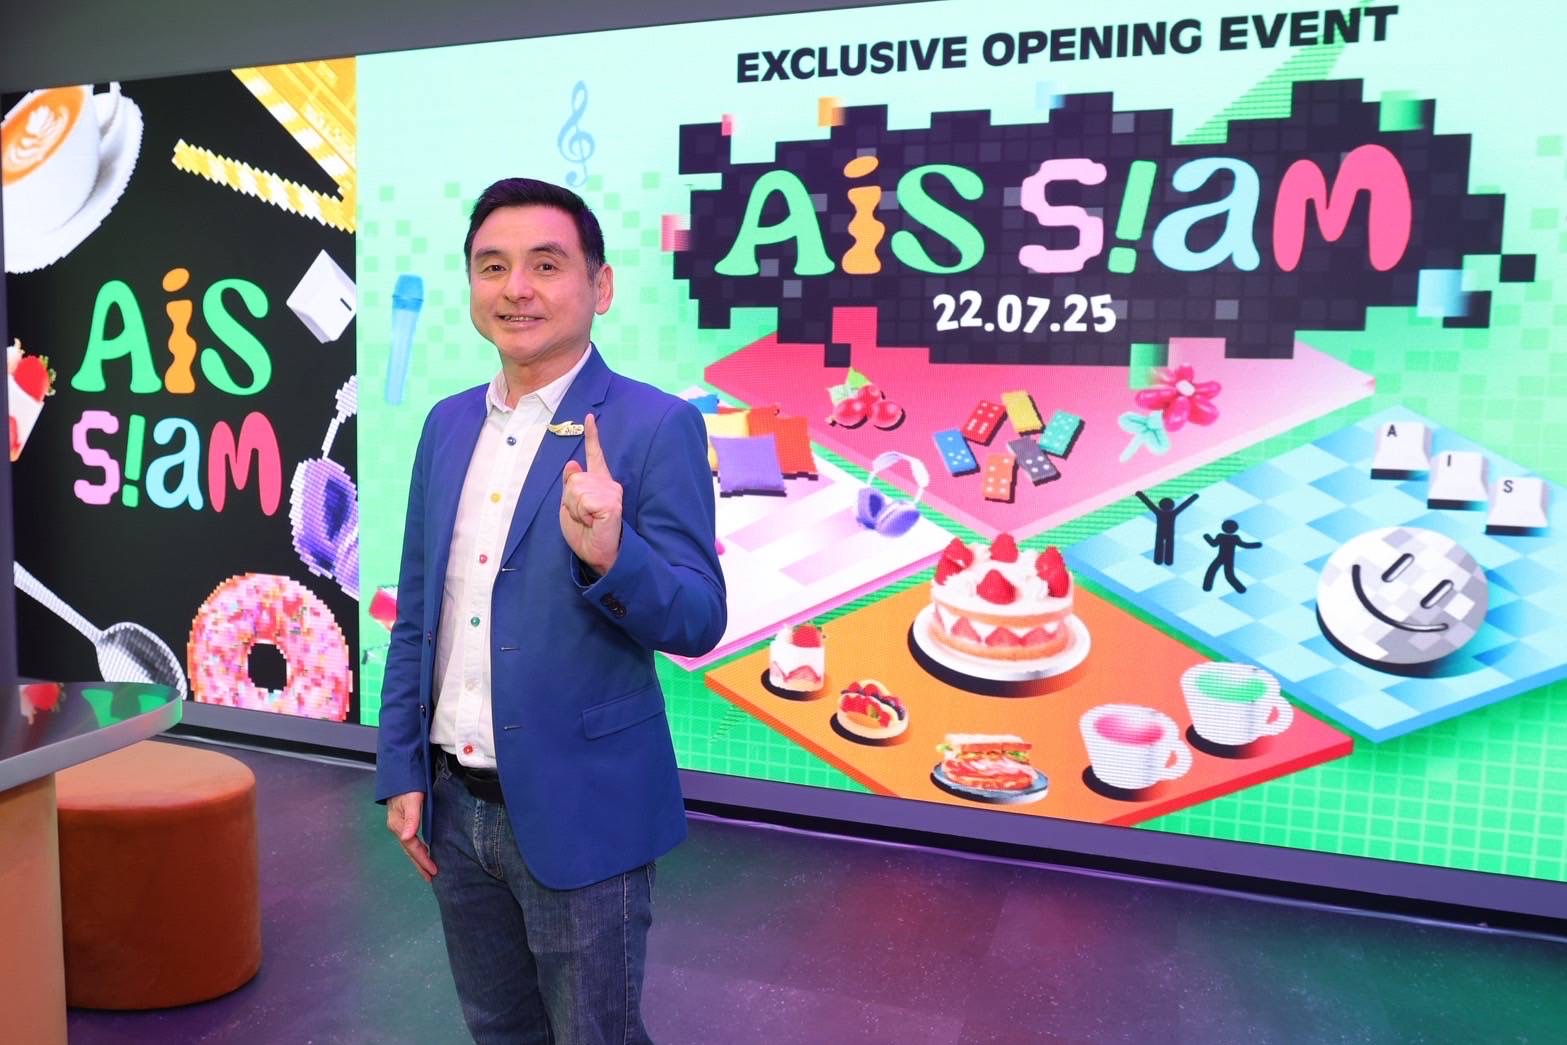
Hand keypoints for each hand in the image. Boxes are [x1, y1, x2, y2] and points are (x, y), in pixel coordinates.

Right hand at [387, 791, 437, 881]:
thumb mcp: (411, 799)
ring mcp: (399, 824)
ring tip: (428, 871)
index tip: (434, 871)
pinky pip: (411, 840)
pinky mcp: (403, 820)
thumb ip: (411, 817)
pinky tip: (423, 852)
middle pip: (409, 851)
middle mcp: (397, 827)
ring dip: (418, 859)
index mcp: (398, 825)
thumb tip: (407, 837)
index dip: (422, 860)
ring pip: (409, 847)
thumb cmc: (408, 784)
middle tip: (431, 878)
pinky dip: (417, 849)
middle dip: (419, 865)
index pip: (412, 847)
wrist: (400, 771)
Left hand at [560, 413, 622, 572]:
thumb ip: (570, 487)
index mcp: (598, 483)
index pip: (595, 455)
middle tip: (582, 518)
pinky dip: (581, 514)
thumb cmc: (586, 535)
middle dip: (569, 501)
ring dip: (575, 509)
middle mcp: (607, 483)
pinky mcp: (611, 502)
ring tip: (587, 521)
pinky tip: (592, 522)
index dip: (592, 436)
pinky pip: (583, 500)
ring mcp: (611, 491)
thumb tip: (573, 465)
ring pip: (576, 489)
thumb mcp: (570, 508)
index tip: (589, 417)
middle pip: (574, 479)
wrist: (598, 555)